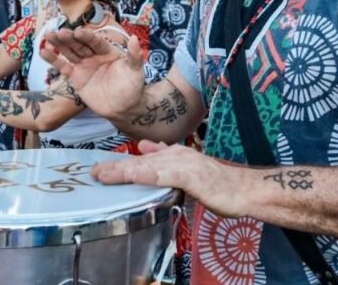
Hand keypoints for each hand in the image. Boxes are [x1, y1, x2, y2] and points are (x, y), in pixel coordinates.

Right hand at [40, 28, 145, 119]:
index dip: (87, 37)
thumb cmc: (133, 88)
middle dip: (69, 38)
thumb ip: (134, 56)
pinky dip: (53, 60)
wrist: (123, 109)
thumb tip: (135, 38)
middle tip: (59, 32)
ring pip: (69, 52)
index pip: (95, 41)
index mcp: (108, 51)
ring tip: (48, 35)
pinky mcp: (76, 78)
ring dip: (58, 44)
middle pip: (79, 45)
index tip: (77, 32)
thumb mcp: (136, 71)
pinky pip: (63, 67)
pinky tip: (43, 51)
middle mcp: (94, 56)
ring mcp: (84, 66)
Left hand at [92, 141, 249, 217]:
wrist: (243, 189)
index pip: (143, 160)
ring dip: (123, 171)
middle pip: (140, 162)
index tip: (102, 169)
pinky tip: (132, 176)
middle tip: (93, 172)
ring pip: (147, 167)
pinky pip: (164, 175)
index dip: (122, 165)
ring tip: (102, 175)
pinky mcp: (190, 175)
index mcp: (175, 155)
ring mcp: (183, 164)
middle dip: (116, 167)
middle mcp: (176, 155)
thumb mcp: (188, 171)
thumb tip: (144, 149)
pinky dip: (146, 174)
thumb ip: (166, 161)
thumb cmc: (218, 184)